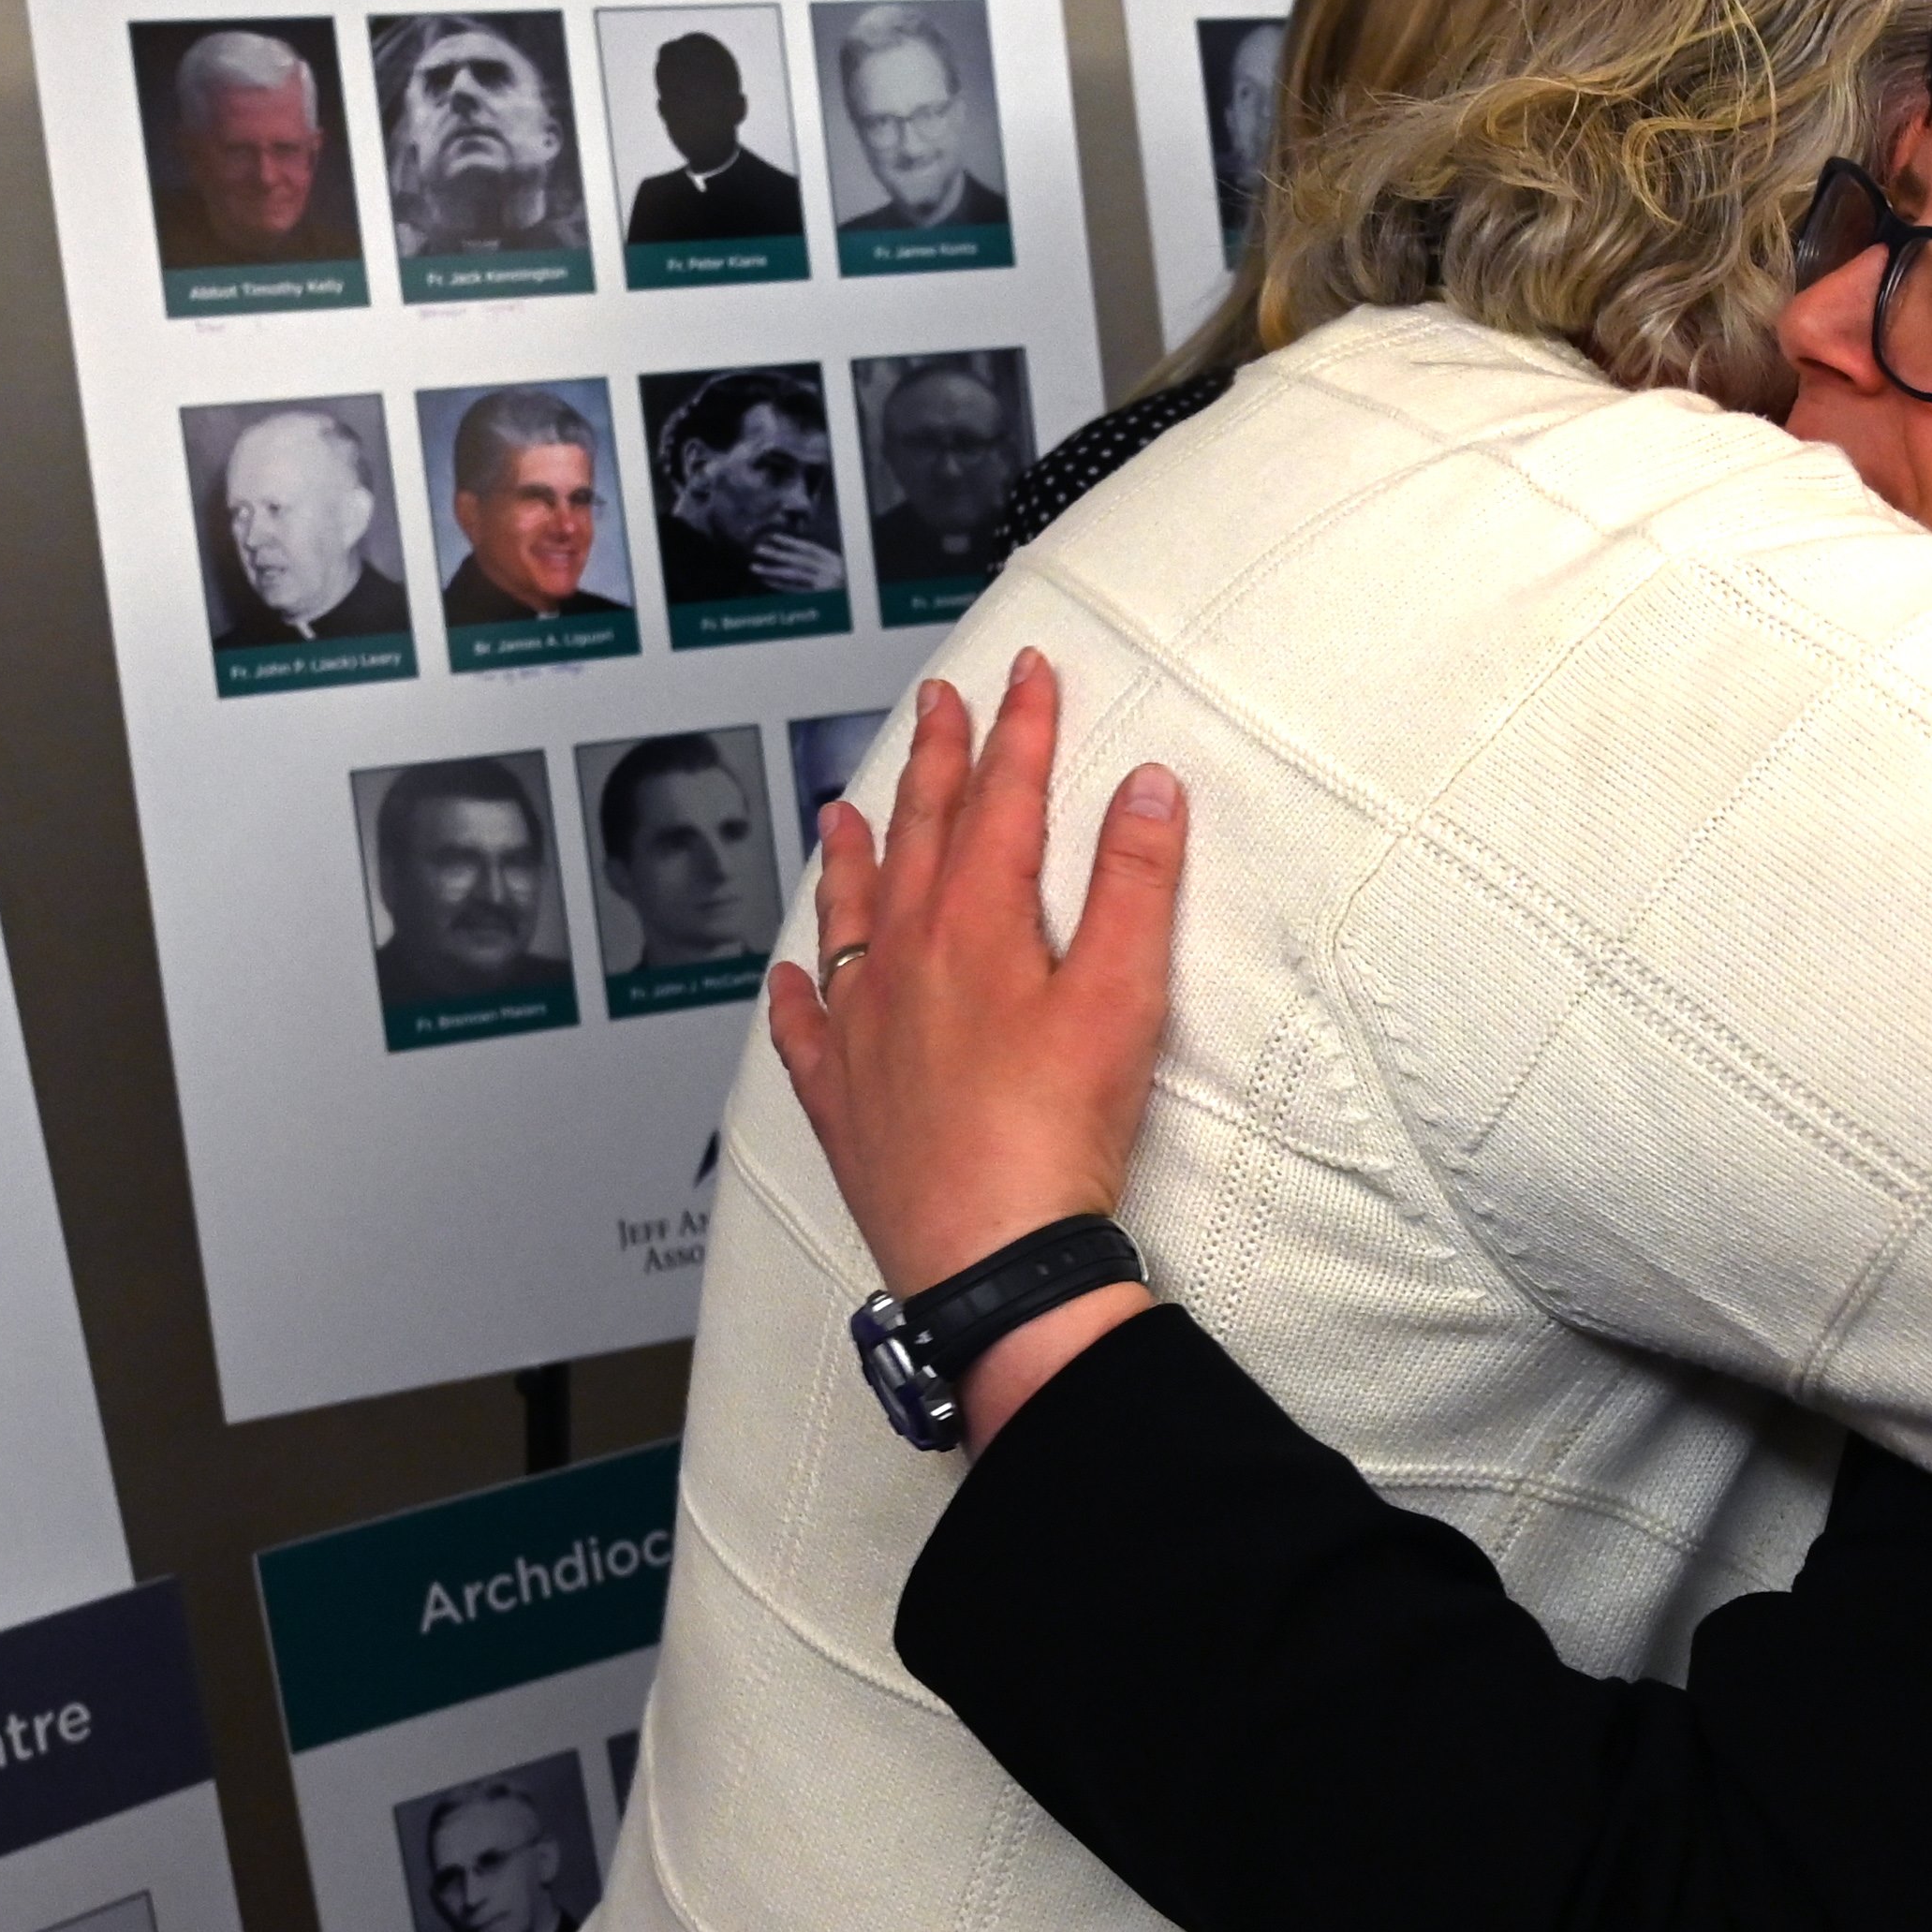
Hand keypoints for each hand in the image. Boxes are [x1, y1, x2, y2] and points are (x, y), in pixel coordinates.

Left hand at [752, 528, 847, 596]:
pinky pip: (795, 591)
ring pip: (793, 576)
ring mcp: (822, 585)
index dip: (790, 542)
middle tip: (758, 549)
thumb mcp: (837, 568)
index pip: (808, 548)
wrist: (859, 601)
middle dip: (777, 554)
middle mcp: (828, 570)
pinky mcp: (818, 598)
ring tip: (755, 567)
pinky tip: (767, 581)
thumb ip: (819, 562)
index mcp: (832, 559)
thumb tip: (793, 555)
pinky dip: (780, 586)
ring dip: (772, 571)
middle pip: (798, 560)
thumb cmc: (845, 584)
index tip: (772, 536)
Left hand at [765, 649, 1186, 1310]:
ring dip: (852, 856)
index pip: (1000, 801)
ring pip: (848, 918)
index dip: (1019, 730)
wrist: (992, 1258)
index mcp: (974, 927)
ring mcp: (862, 1032)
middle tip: (939, 703)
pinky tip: (786, 980)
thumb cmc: (1058, 1134)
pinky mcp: (844, 1102)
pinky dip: (794, 995)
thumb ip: (1134, 884)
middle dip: (936, 764)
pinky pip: (804, 1031)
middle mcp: (903, 964)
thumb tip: (1145, 785)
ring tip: (844, 809)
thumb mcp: (1121, 998)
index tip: (1027, 673)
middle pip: (919, 840)